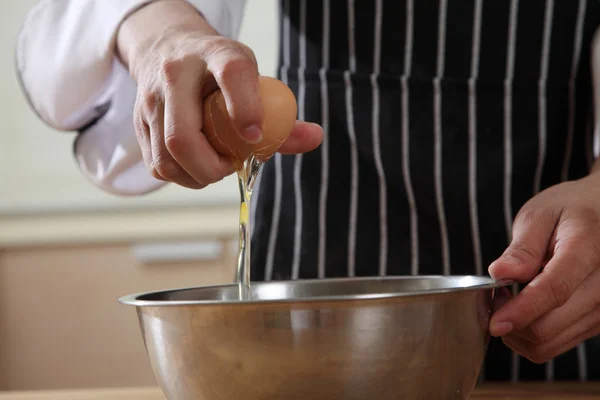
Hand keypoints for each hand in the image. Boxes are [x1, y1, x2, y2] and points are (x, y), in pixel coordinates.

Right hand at [116, 0, 322, 188]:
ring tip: (217, 165)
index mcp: (216, 54)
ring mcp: (151, 97)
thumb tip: (314, 137)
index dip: (246, 107)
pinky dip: (181, 176)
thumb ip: (281, 114)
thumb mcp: (250, 79)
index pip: (232, 72)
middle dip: (212, 167)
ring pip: (167, 156)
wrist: (167, 48)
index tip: (255, 136)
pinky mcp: (138, 120)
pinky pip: (157, 164)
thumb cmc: (219, 71)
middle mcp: (176, 73)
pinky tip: (197, 165)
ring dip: (197, 175)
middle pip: (183, 135)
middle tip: (232, 166)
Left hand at [487, 174, 599, 362]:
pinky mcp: (597, 322)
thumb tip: (500, 272)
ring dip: (518, 330)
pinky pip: (557, 343)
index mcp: (588, 250)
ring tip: (509, 298)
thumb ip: (522, 248)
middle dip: (511, 320)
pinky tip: (524, 308)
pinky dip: (531, 335)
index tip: (494, 323)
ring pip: (550, 342)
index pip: (554, 290)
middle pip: (549, 326)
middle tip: (494, 294)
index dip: (521, 311)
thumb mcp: (540, 214)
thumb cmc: (571, 209)